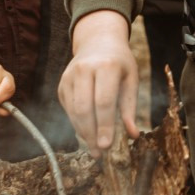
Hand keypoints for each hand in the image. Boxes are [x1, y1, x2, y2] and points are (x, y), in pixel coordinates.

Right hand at [59, 10, 138, 149]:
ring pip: (74, 112)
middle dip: (91, 134)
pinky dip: (77, 124)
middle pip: (84, 108)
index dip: (104, 125)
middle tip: (99, 153)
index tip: (107, 146)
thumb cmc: (119, 63)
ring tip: (95, 149)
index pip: (104, 101)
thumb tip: (133, 135)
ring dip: (83, 133)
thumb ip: (130, 107)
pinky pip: (68, 110)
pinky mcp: (62, 85)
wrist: (97, 41)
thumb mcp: (131, 79)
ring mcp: (69, 77)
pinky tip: (87, 134)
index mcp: (106, 66)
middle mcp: (84, 70)